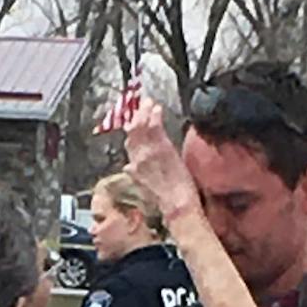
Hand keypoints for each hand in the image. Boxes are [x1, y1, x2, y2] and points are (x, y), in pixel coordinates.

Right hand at [123, 100, 200, 224]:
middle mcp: (138, 159)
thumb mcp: (145, 186)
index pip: (130, 145)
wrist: (176, 204)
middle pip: (132, 134)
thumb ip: (137, 174)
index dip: (131, 131)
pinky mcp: (161, 149)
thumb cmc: (166, 199)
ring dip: (144, 113)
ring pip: (141, 128)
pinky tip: (156, 109)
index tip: (133, 119)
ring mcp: (149, 153)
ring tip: (148, 103)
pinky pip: (155, 129)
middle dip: (136, 117)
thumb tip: (129, 168)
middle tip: (140, 104)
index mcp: (134, 169)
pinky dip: (154, 117)